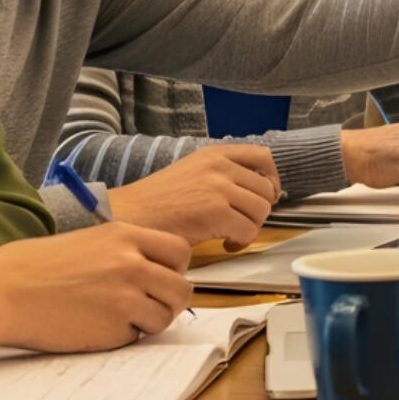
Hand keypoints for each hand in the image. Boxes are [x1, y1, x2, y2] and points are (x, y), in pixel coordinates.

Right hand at [0, 221, 192, 356]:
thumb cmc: (32, 268)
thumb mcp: (87, 242)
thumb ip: (124, 253)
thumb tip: (155, 272)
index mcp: (125, 236)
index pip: (179, 252)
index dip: (174, 269)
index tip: (161, 279)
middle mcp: (133, 264)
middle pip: (181, 288)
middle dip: (169, 301)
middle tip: (147, 307)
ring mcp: (126, 297)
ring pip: (165, 316)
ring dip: (148, 322)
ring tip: (116, 319)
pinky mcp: (114, 328)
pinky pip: (137, 337)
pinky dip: (123, 338)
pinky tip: (94, 328)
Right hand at [104, 144, 280, 250]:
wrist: (127, 216)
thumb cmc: (155, 203)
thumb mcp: (191, 174)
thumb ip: (221, 175)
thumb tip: (259, 190)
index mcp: (214, 154)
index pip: (263, 157)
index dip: (270, 179)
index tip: (265, 196)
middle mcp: (220, 165)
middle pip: (266, 189)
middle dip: (258, 211)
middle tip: (240, 224)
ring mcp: (219, 186)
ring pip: (261, 211)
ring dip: (251, 228)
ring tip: (230, 236)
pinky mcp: (216, 211)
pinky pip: (249, 230)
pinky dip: (241, 242)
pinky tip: (224, 246)